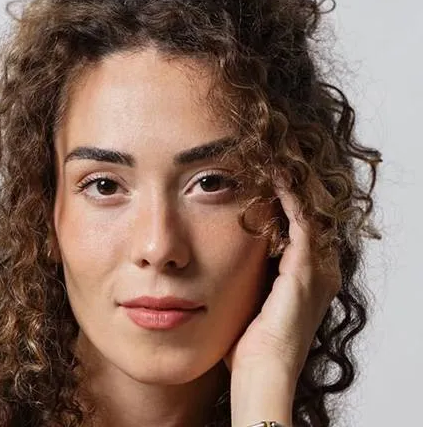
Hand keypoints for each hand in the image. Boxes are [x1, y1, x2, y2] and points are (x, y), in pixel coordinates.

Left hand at [223, 176, 341, 380]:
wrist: (259, 374)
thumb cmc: (248, 345)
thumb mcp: (248, 300)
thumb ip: (243, 277)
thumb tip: (218, 258)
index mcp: (306, 279)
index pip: (298, 229)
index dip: (284, 203)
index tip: (263, 180)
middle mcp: (318, 272)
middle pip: (308, 217)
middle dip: (290, 190)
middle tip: (272, 162)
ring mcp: (316, 271)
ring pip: (308, 213)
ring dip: (291, 187)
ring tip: (274, 162)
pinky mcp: (305, 272)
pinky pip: (301, 222)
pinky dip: (289, 198)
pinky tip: (275, 177)